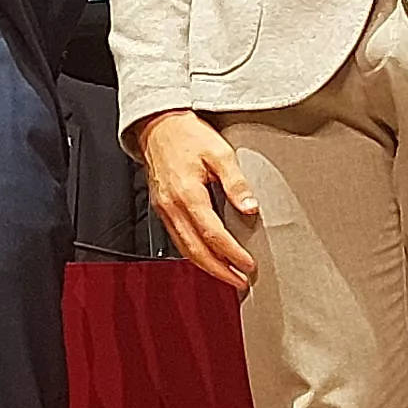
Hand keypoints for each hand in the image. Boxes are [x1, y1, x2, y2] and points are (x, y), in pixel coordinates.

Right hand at [139, 108, 262, 290]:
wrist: (158, 125)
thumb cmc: (187, 135)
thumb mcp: (219, 152)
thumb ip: (235, 182)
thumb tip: (249, 207)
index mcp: (188, 194)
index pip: (213, 234)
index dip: (233, 253)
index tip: (249, 265)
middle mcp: (172, 206)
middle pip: (196, 250)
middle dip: (219, 270)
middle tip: (240, 281)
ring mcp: (164, 209)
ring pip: (184, 249)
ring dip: (206, 266)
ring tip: (227, 276)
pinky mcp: (162, 208)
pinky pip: (177, 239)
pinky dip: (193, 253)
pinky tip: (206, 257)